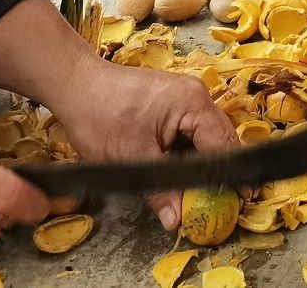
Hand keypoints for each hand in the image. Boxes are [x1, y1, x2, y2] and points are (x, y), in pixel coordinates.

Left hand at [48, 59, 237, 232]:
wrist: (76, 85)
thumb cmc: (101, 117)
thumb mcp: (130, 158)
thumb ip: (159, 191)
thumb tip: (176, 222)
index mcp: (193, 103)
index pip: (224, 143)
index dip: (226, 175)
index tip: (230, 202)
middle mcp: (196, 96)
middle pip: (219, 138)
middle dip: (213, 171)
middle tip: (209, 203)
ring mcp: (185, 97)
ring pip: (204, 136)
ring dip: (198, 163)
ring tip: (192, 192)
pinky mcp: (172, 103)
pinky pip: (189, 131)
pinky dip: (185, 153)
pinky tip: (175, 172)